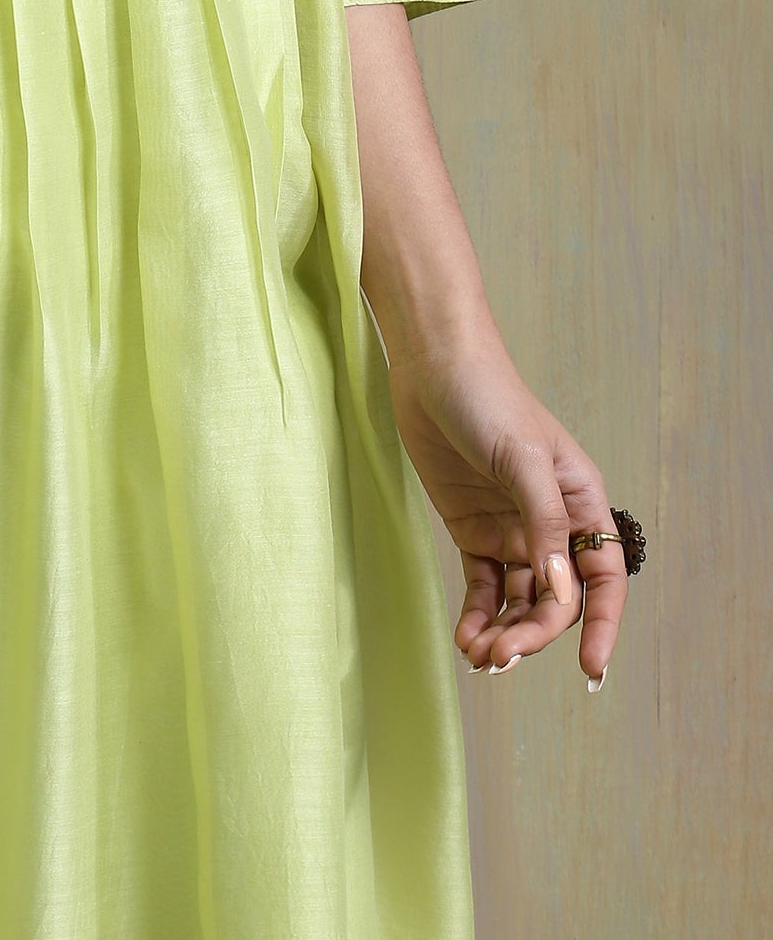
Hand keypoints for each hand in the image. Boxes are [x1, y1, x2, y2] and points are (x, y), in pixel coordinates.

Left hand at [386, 319, 629, 686]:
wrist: (432, 364)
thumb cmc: (488, 397)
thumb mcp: (523, 458)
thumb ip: (545, 525)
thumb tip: (562, 590)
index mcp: (580, 501)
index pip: (603, 576)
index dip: (602, 625)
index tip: (592, 671)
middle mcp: (551, 523)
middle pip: (556, 597)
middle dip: (534, 632)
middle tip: (502, 655)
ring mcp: (511, 528)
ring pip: (520, 599)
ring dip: (505, 632)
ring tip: (480, 656)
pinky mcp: (473, 529)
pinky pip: (484, 586)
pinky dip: (479, 615)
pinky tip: (466, 638)